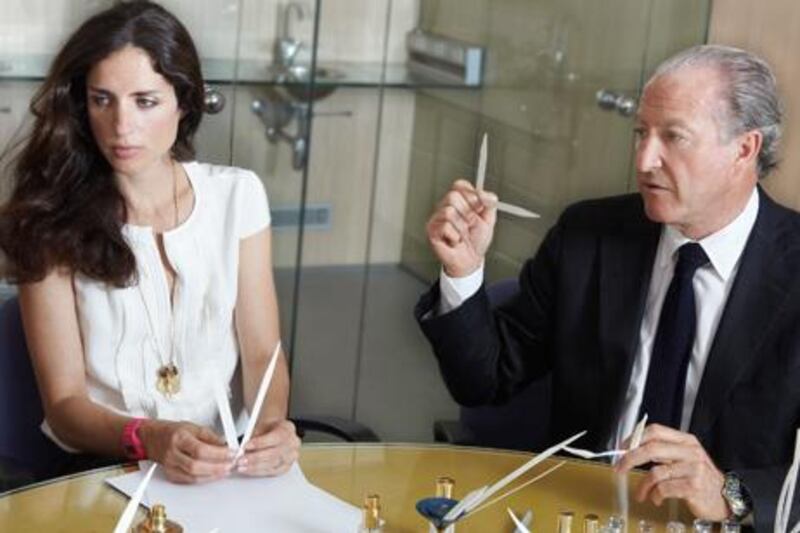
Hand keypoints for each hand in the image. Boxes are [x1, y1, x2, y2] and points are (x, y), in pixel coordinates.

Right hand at [140, 420, 232, 483]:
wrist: (154, 438)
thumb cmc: (174, 431)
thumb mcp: (194, 427)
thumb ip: (211, 437)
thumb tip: (226, 445)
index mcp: (179, 438)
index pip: (201, 449)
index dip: (219, 453)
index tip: (232, 453)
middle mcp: (173, 453)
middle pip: (196, 466)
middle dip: (217, 467)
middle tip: (231, 464)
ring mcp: (170, 466)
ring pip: (193, 476)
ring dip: (213, 475)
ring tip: (225, 470)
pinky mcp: (170, 474)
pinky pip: (189, 480)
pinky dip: (204, 479)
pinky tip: (213, 474)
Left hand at [236, 419, 299, 476]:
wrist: (275, 432)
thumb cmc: (268, 429)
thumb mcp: (261, 427)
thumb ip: (253, 437)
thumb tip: (241, 448)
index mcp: (287, 429)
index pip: (275, 437)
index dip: (260, 443)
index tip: (246, 446)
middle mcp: (292, 443)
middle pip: (274, 453)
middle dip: (255, 458)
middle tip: (241, 460)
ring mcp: (291, 456)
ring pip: (272, 464)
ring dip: (255, 467)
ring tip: (242, 467)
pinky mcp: (286, 467)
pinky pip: (272, 472)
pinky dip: (258, 472)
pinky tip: (249, 470)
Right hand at [426, 179, 497, 277]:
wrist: (471, 260)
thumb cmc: (476, 241)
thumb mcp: (489, 219)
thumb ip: (489, 202)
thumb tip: (484, 193)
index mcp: (460, 201)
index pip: (460, 185)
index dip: (471, 196)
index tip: (478, 208)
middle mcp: (446, 206)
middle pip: (453, 196)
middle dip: (467, 213)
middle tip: (469, 224)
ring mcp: (437, 218)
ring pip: (449, 211)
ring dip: (461, 227)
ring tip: (462, 233)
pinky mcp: (432, 230)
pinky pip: (445, 226)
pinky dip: (455, 236)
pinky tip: (454, 240)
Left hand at [615, 424, 729, 520]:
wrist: (724, 497)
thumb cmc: (699, 477)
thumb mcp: (684, 457)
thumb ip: (662, 451)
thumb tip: (631, 449)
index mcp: (686, 440)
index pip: (655, 431)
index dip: (634, 439)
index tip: (621, 449)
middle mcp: (690, 451)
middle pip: (651, 449)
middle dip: (629, 459)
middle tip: (619, 468)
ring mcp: (694, 469)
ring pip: (655, 473)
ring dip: (643, 486)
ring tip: (641, 493)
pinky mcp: (694, 486)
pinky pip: (664, 489)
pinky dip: (655, 495)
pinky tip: (657, 498)